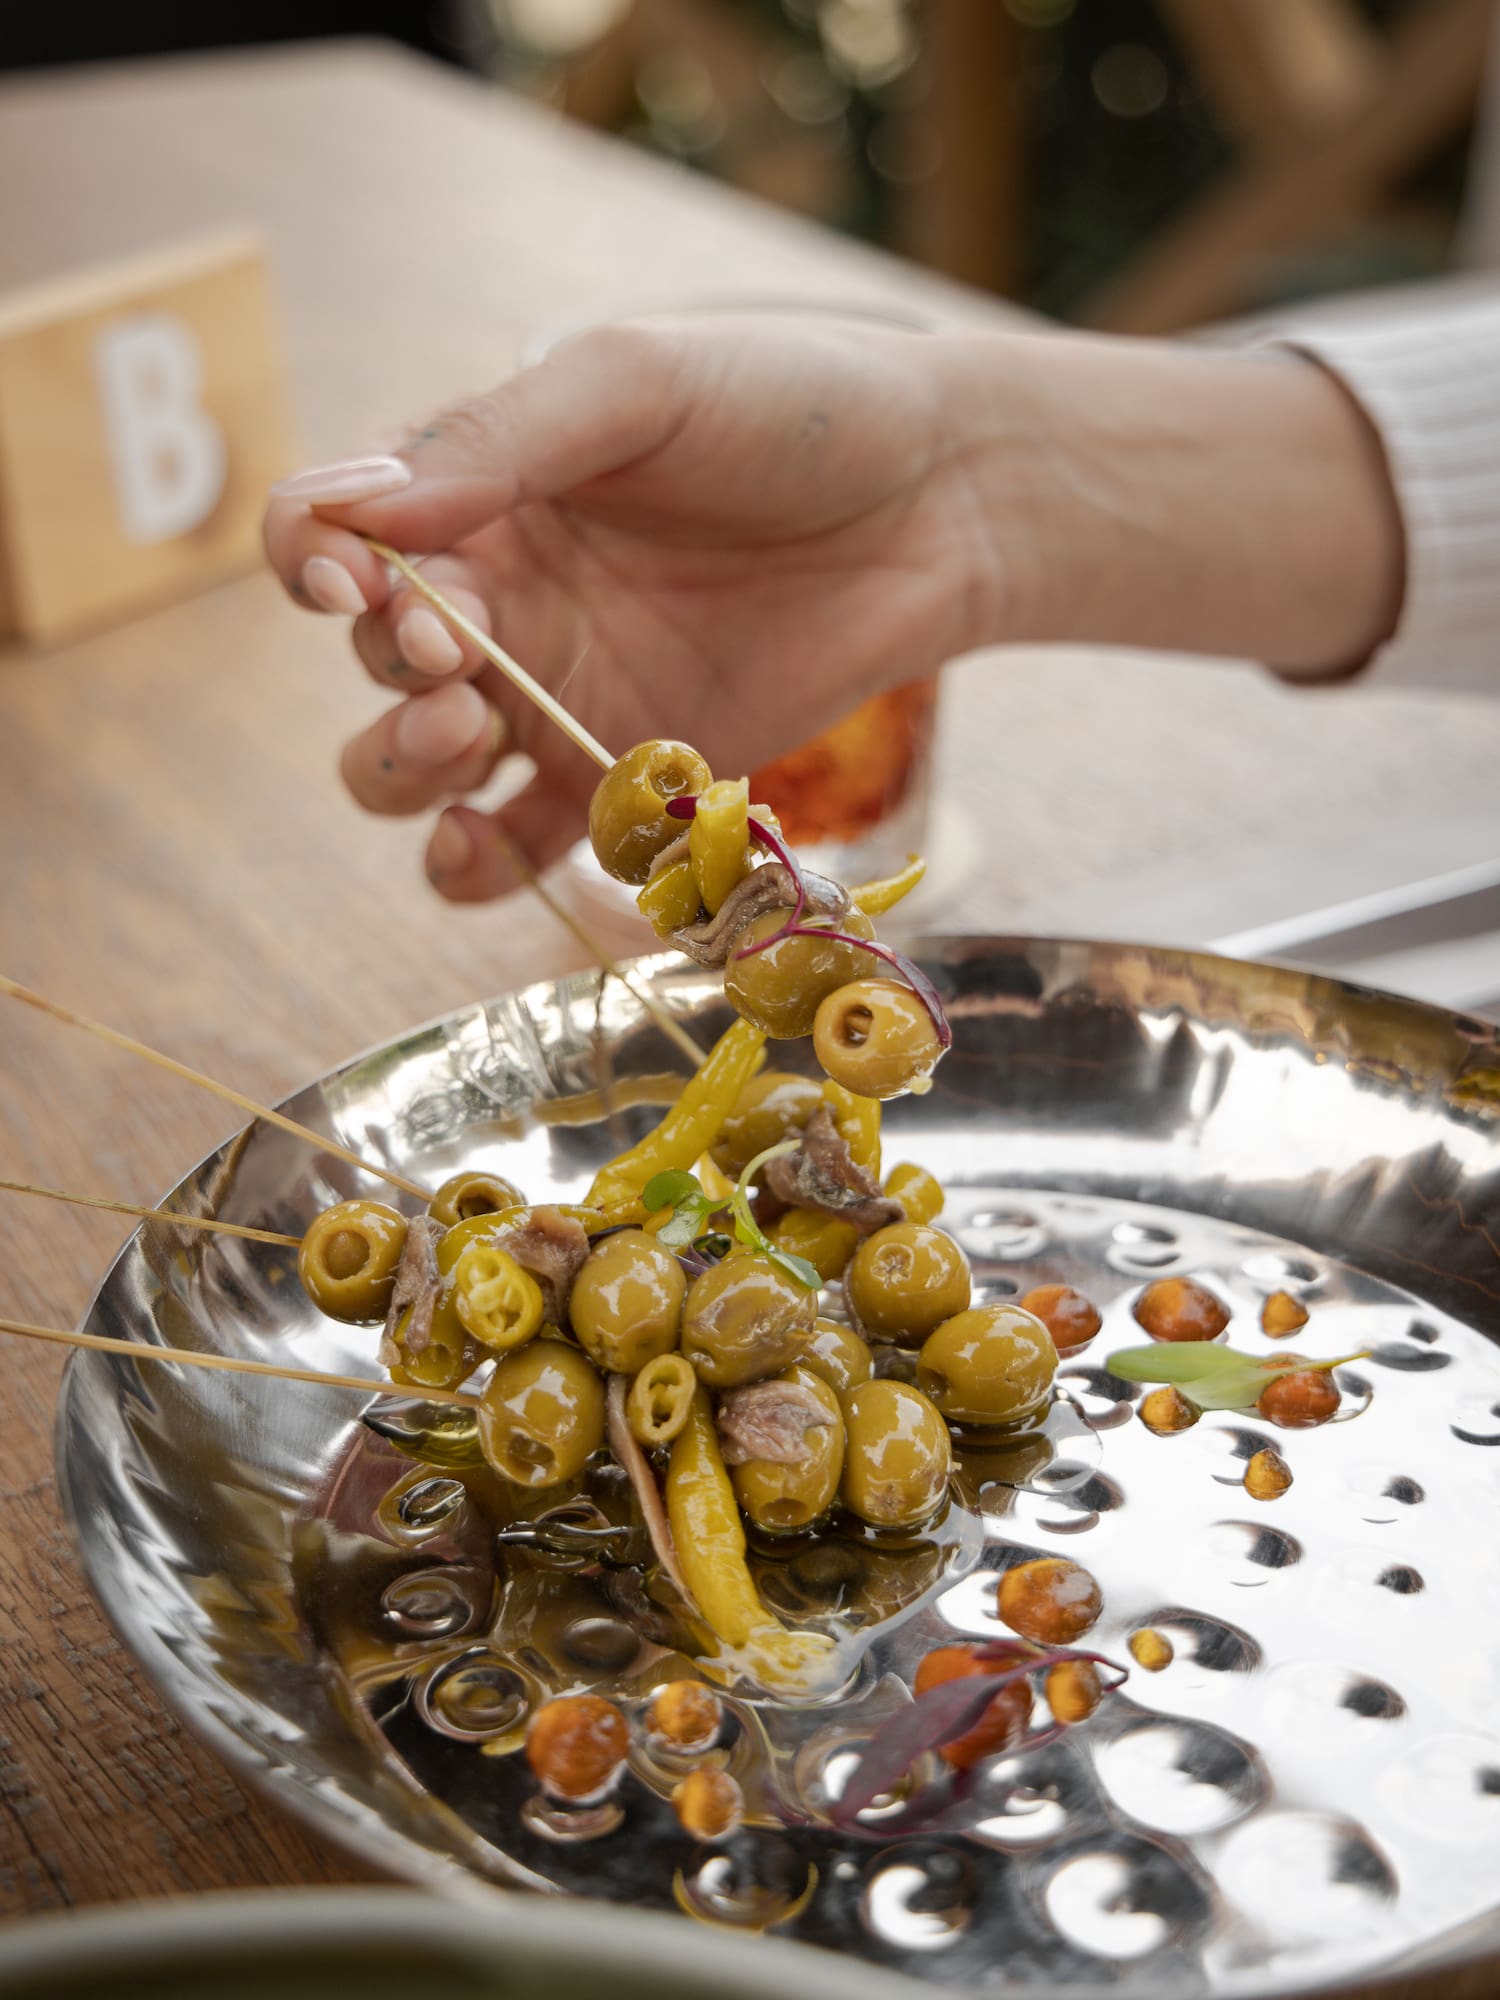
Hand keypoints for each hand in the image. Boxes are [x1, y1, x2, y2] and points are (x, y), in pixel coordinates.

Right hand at [264, 319, 1001, 901]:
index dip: (314, 566)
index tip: (356, 584)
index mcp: (481, 491)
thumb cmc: (797, 409)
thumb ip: (503, 439)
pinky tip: (483, 845)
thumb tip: (363, 509)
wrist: (941, 504)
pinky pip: (511, 848)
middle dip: (387, 675)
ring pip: (412, 769)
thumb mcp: (641, 385)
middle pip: (371, 667)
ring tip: (467, 739)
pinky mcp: (620, 785)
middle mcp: (501, 601)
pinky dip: (473, 865)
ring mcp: (557, 699)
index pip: (333, 536)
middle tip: (457, 668)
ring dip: (403, 771)